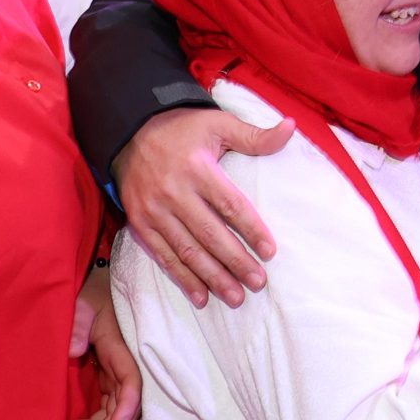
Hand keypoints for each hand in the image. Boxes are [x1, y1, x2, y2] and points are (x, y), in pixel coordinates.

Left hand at [68, 272, 141, 419]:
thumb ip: (77, 324)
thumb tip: (73, 353)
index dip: (127, 407)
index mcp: (120, 350)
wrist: (97, 291)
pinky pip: (104, 411)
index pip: (131, 383)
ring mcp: (116, 377)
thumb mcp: (81, 304)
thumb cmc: (90, 296)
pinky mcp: (107, 381)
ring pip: (114, 416)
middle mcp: (123, 368)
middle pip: (125, 409)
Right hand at [113, 109, 291, 306]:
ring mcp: (154, 210)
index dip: (251, 230)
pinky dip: (182, 277)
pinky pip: (163, 255)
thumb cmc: (182, 127)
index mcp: (197, 167)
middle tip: (258, 283)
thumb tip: (291, 128)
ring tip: (235, 297)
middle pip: (210, 233)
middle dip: (236, 262)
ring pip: (187, 250)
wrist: (128, 129)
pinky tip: (201, 296)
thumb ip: (254, 135)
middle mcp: (173, 191)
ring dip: (212, 277)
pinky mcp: (139, 222)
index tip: (270, 252)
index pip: (230, 205)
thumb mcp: (218, 123)